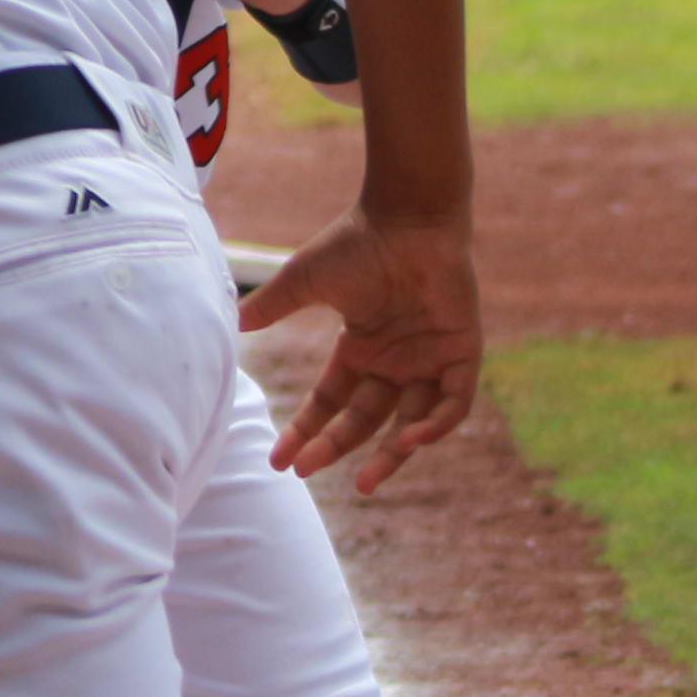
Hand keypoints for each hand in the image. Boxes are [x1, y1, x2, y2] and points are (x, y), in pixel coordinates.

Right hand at [246, 203, 481, 492]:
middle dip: (337, 448)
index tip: (280, 459)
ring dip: (393, 454)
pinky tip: (410, 439)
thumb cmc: (357, 241)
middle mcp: (394, 361)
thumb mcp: (304, 280)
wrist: (408, 216)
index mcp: (361, 348)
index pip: (331, 401)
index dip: (306, 430)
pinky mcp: (462, 352)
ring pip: (414, 422)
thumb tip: (234, 325)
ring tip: (365, 480)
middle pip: (366, 420)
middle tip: (310, 472)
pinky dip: (436, 425)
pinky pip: (454, 402)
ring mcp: (429, 359)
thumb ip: (272, 306)